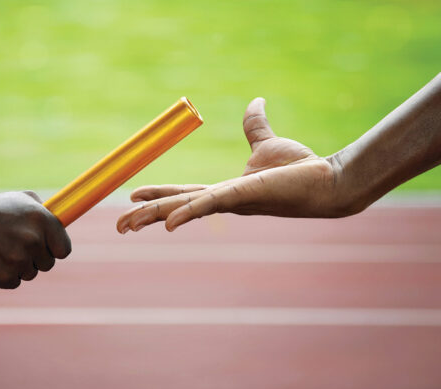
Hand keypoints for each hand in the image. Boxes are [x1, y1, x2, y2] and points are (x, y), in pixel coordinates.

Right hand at [0, 191, 70, 288]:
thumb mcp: (19, 199)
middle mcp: (33, 241)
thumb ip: (42, 210)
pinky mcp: (3, 278)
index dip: (55, 250)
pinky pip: (13, 283)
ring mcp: (18, 261)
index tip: (48, 249)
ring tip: (0, 250)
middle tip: (17, 247)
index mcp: (42, 220)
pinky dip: (4, 276)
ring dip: (19, 267)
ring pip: (29, 274)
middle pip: (48, 264)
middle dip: (36, 259)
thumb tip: (59, 221)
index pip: (64, 249)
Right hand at [117, 98, 343, 232]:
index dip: (158, 196)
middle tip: (119, 226)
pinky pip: (209, 204)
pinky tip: (167, 223)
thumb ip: (255, 126)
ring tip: (127, 226)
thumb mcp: (268, 144)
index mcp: (225, 191)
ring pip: (184, 209)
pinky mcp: (243, 195)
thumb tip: (256, 102)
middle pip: (176, 207)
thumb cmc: (300, 167)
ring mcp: (231, 202)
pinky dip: (187, 213)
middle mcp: (223, 201)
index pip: (184, 193)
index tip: (133, 197)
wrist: (327, 180)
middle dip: (145, 217)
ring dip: (154, 218)